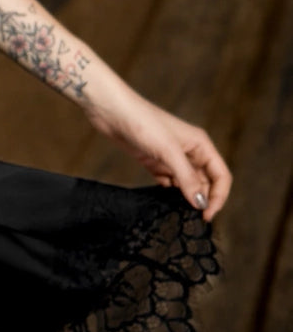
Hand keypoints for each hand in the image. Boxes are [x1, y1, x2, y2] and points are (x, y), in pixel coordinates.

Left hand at [85, 90, 230, 220]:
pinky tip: (164, 202)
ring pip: (188, 184)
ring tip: (179, 213)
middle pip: (206, 182)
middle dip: (202, 200)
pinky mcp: (155, 163)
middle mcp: (190, 152)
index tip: (206, 215)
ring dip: (186, 198)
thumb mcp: (168, 151)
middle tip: (192, 219)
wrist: (111, 111)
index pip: (221, 176)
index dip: (218, 197)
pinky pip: (169, 183)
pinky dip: (170, 194)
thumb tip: (201, 203)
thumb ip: (186, 178)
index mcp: (201, 145)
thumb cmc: (142, 123)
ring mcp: (172, 158)